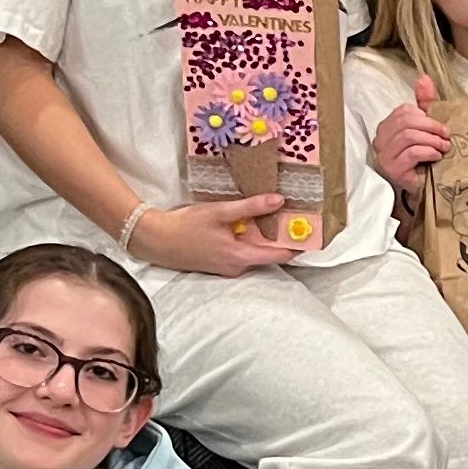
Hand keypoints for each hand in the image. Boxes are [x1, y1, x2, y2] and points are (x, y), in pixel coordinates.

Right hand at [129, 197, 303, 275]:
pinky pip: (242, 252)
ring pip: (255, 252)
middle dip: (281, 236)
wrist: (154, 239)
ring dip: (263, 237)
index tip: (313, 232)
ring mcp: (228, 268)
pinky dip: (248, 240)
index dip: (298, 244)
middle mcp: (238, 267)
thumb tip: (279, 200)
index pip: (281, 255)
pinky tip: (247, 224)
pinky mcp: (219, 263)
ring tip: (274, 215)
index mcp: (242, 257)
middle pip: (269, 253)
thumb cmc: (185, 226)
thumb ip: (250, 207)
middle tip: (295, 216)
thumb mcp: (219, 212)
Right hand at [372, 76, 453, 194]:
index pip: (404, 111)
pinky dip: (428, 151)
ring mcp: (384, 156)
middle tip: (447, 135)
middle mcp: (381, 140)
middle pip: (406, 121)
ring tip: (444, 146)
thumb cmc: (423, 159)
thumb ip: (425, 103)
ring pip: (408, 136)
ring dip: (432, 139)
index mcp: (387, 127)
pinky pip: (411, 153)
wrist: (421, 190)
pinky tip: (436, 155)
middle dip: (431, 126)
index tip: (441, 127)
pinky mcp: (393, 170)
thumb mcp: (426, 129)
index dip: (425, 116)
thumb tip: (424, 78)